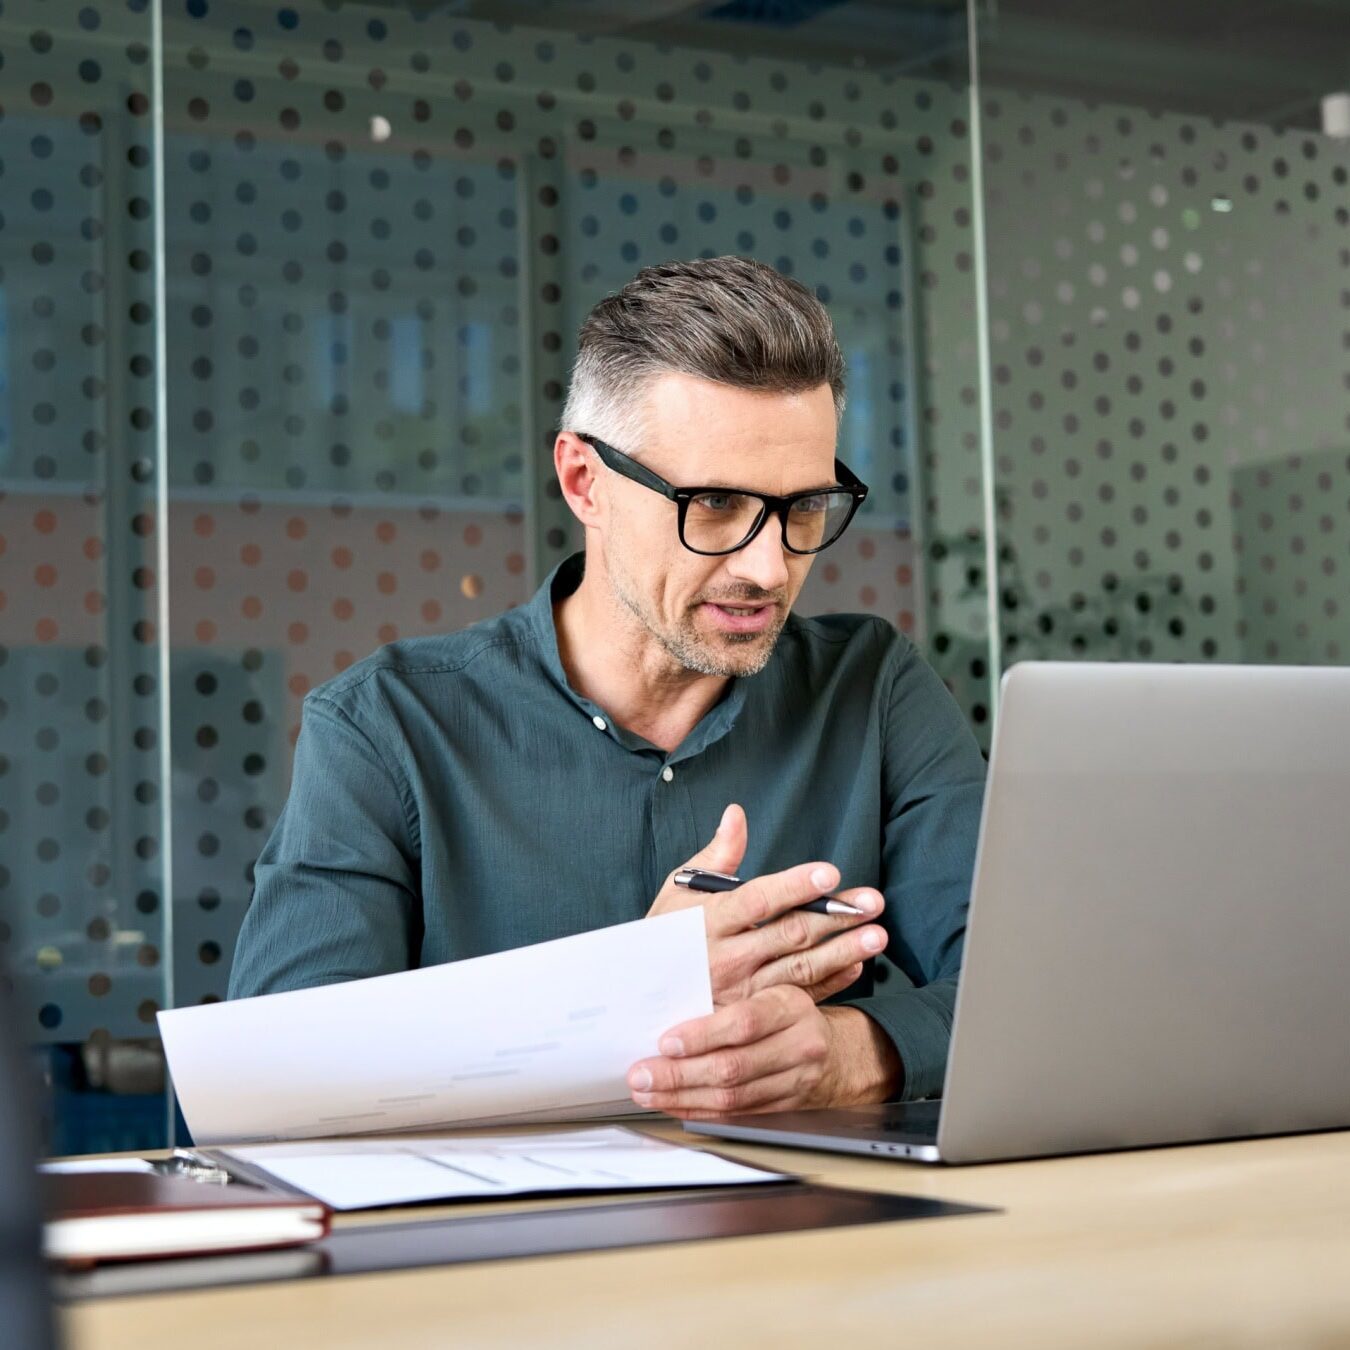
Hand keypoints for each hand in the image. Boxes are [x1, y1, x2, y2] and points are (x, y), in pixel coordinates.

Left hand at [627, 985, 902, 1119]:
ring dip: (681, 1097)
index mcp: (791, 1003)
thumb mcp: (770, 979)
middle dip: (679, 1074)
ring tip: (646, 1091)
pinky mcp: (785, 1108)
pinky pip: (735, 1116)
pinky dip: (699, 1111)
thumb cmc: (783, 1005)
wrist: (832, 1047)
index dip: (702, 1035)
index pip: (744, 1022)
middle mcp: (800, 1044)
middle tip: (640, 1073)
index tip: (664, 1041)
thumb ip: (731, 975)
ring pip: (731, 1098)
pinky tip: (673, 1104)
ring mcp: (795, 1081)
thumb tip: (670, 976)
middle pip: (733, 1066)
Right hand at [647, 804, 887, 1005]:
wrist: (639, 1001)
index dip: (795, 886)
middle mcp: (727, 957)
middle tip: (873, 902)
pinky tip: (856, 966)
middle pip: (789, 934)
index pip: (758, 900)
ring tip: (877, 935)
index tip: (829, 873)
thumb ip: (716, 855)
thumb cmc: (663, 937)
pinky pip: (798, 998)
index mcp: (710, 920)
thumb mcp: (678, 892)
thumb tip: (736, 814)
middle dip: (835, 916)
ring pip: (800, 969)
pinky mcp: (753, 1014)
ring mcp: (742, 991)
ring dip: (843, 951)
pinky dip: (830, 984)